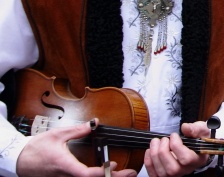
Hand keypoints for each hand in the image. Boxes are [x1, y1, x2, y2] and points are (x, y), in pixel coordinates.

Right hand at [16, 119, 136, 176]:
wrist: (20, 160)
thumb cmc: (36, 149)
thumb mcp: (57, 135)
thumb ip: (78, 130)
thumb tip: (94, 123)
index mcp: (66, 165)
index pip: (86, 174)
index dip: (102, 171)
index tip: (114, 164)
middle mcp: (67, 176)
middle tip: (130, 172)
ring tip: (124, 172)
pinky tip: (108, 173)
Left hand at [144, 122, 208, 176]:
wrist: (196, 145)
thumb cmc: (198, 138)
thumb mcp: (201, 130)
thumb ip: (195, 128)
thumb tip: (184, 127)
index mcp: (197, 160)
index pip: (186, 159)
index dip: (176, 146)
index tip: (173, 135)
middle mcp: (186, 170)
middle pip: (172, 169)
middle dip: (163, 151)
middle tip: (163, 139)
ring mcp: (175, 175)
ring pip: (162, 172)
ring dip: (154, 154)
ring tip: (155, 141)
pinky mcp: (164, 175)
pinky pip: (154, 174)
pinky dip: (148, 162)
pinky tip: (150, 150)